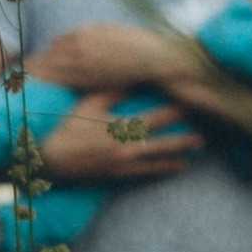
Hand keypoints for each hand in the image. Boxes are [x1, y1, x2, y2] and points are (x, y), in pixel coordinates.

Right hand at [39, 90, 199, 182]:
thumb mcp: (88, 103)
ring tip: (194, 154)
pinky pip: (144, 173)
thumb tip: (131, 77)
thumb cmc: (67, 126)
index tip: (188, 105)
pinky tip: (176, 167)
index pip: (153, 118)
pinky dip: (161, 170)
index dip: (173, 112)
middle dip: (182, 139)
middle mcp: (125, 147)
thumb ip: (112, 91)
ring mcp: (121, 163)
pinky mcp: (116, 174)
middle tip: (201, 137)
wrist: (50, 158)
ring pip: (156, 161)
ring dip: (176, 156)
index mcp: (119, 127)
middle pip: (161, 143)